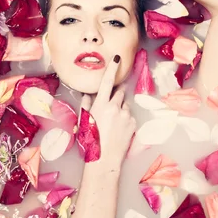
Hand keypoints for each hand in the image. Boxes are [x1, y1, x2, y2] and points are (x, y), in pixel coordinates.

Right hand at [82, 56, 135, 170]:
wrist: (104, 160)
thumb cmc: (90, 142)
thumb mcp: (84, 122)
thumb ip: (87, 105)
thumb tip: (88, 95)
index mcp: (101, 105)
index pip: (107, 82)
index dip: (112, 68)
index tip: (117, 57)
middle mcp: (115, 107)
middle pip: (120, 92)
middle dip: (117, 93)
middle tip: (110, 103)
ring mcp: (126, 116)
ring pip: (125, 104)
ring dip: (120, 108)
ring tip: (112, 122)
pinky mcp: (133, 124)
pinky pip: (129, 116)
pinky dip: (125, 119)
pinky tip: (118, 129)